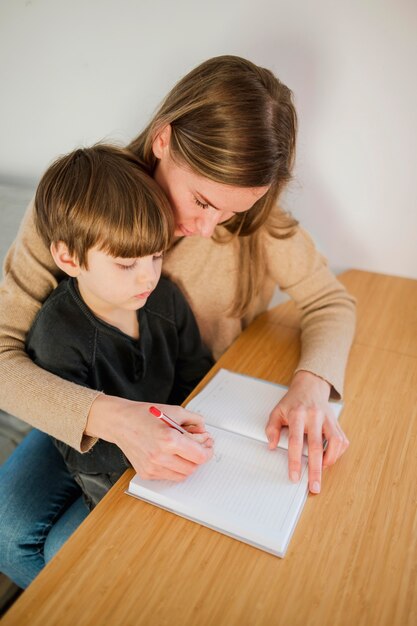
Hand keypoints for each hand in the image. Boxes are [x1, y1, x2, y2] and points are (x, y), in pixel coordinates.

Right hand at [86, 394, 213, 480]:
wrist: (120, 423)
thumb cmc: (144, 415)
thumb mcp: (174, 411)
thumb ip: (194, 421)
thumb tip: (204, 432)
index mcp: (168, 439)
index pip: (199, 456)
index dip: (208, 451)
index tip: (208, 445)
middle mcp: (160, 456)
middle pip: (193, 467)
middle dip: (199, 457)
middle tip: (199, 446)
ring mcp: (152, 467)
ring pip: (182, 475)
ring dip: (188, 464)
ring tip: (184, 450)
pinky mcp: (147, 473)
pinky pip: (169, 476)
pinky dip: (175, 468)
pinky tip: (171, 455)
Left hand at [265, 370, 348, 493]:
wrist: (310, 386)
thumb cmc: (293, 401)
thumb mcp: (277, 411)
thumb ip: (272, 428)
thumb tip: (272, 445)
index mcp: (297, 414)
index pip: (296, 441)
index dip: (295, 461)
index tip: (294, 476)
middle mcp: (314, 416)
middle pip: (317, 447)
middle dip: (316, 470)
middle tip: (315, 487)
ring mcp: (328, 419)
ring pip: (335, 443)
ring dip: (330, 461)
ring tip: (322, 471)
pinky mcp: (336, 422)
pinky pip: (342, 440)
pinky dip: (337, 453)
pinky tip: (329, 457)